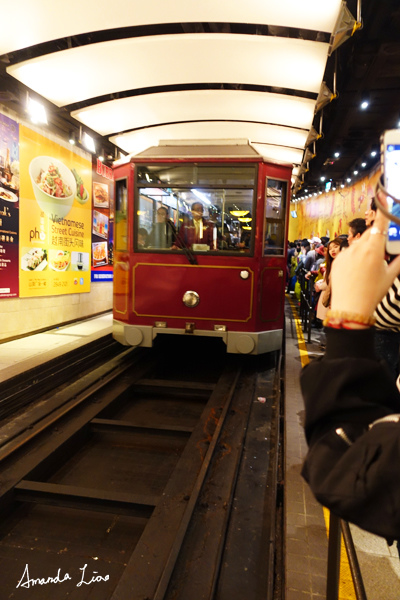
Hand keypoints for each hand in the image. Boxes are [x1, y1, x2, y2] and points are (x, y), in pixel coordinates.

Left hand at [330, 191, 399, 318]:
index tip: (384, 196)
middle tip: (381, 252)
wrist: (350, 307)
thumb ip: (399, 260)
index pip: (380, 224)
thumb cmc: (373, 292)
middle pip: (370, 234)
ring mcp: (346, 253)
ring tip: (368, 268)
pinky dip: (355, 257)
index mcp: (374, 249)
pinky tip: (357, 272)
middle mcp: (358, 247)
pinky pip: (349, 253)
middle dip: (376, 238)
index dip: (383, 210)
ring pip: (359, 244)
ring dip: (365, 249)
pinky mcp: (338, 260)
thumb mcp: (390, 275)